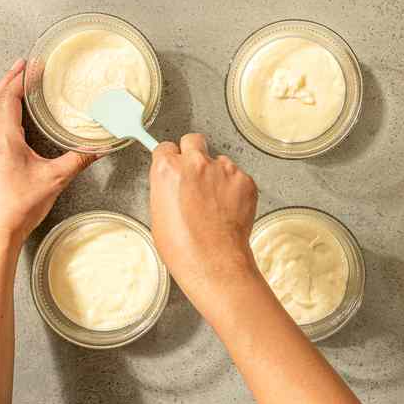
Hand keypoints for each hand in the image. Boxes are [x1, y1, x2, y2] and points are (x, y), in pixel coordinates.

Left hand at [0, 59, 94, 241]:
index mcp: (5, 137)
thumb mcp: (55, 179)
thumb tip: (99, 147)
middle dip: (9, 79)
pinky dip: (1, 110)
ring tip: (16, 82)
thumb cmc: (19, 206)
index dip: (23, 78)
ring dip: (3, 93)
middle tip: (23, 64)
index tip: (35, 65)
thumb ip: (78, 159)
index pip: (10, 97)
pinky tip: (13, 115)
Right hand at [147, 133, 259, 307]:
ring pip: (219, 161)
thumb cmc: (184, 248)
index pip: (165, 147)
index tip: (172, 166)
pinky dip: (234, 190)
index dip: (169, 158)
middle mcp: (196, 163)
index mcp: (168, 170)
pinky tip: (227, 211)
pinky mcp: (245, 180)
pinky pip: (237, 177)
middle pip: (193, 140)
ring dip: (216, 176)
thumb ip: (165, 189)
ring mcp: (224, 170)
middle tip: (194, 175)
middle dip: (193, 152)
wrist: (214, 263)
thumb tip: (171, 183)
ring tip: (213, 205)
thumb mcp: (159, 215)